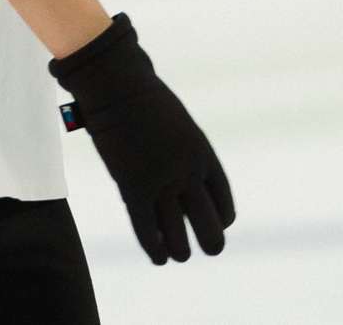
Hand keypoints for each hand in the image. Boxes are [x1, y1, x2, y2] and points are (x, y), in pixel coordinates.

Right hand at [50, 14, 235, 264]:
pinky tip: (160, 259)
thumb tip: (176, 173)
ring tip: (180, 255)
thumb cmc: (143, 97)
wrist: (118, 84)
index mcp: (203, 155)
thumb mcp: (176, 124)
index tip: (218, 225)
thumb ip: (181, 151)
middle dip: (212, 242)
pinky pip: (148, 232)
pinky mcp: (134, 189)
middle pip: (210, 225)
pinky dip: (155, 249)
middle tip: (209, 249)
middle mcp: (188, 173)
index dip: (223, 219)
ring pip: (179, 236)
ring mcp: (162, 183)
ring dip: (182, 250)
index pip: (224, 201)